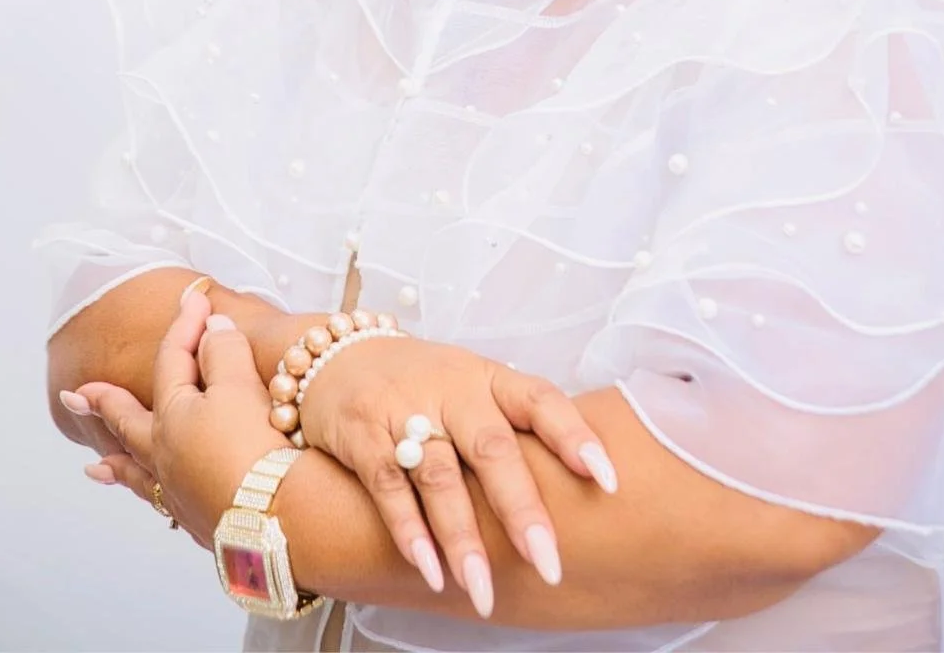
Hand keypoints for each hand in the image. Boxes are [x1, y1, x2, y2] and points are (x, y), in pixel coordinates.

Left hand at [75, 288, 285, 549]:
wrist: (277, 517)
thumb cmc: (254, 446)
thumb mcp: (239, 384)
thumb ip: (223, 350)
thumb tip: (212, 329)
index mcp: (171, 417)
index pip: (174, 359)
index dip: (187, 324)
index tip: (197, 299)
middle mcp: (165, 456)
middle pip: (129, 422)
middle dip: (103, 405)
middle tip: (74, 398)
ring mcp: (180, 492)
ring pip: (138, 473)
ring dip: (117, 464)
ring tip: (95, 468)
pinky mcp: (203, 521)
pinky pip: (165, 504)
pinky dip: (154, 497)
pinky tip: (161, 503)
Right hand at [297, 333, 617, 616]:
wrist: (335, 354)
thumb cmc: (422, 383)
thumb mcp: (471, 387)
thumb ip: (511, 429)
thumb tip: (578, 490)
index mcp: (488, 377)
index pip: (540, 400)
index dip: (575, 437)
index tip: (608, 481)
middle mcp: (451, 388)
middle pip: (493, 448)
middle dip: (521, 510)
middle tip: (548, 565)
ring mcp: (404, 407)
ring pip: (439, 475)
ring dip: (462, 537)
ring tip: (483, 590)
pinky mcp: (362, 431)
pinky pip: (388, 485)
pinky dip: (409, 530)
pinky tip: (430, 570)